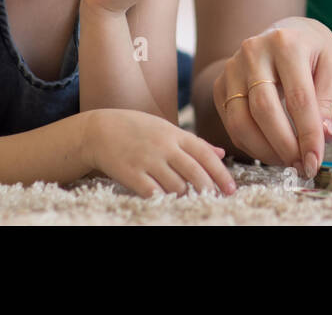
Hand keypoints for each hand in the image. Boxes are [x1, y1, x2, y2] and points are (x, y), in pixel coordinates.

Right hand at [83, 108, 236, 196]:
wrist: (99, 130)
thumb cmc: (137, 129)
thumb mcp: (167, 129)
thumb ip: (194, 142)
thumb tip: (221, 153)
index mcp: (176, 134)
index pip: (206, 154)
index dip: (221, 173)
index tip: (232, 189)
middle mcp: (164, 146)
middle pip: (195, 171)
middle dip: (209, 189)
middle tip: (217, 200)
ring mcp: (147, 160)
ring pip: (177, 185)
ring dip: (186, 196)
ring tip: (189, 200)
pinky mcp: (130, 173)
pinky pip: (153, 192)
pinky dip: (164, 200)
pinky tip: (168, 202)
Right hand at [214, 17, 331, 178]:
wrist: (286, 31)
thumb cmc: (313, 50)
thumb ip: (328, 101)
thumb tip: (327, 137)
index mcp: (286, 43)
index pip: (298, 98)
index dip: (308, 134)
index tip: (315, 161)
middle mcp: (253, 51)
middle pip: (265, 110)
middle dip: (284, 145)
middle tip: (301, 166)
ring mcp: (232, 67)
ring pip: (241, 120)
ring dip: (264, 150)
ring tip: (287, 161)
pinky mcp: (221, 84)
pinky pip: (231, 123)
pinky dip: (250, 144)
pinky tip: (270, 151)